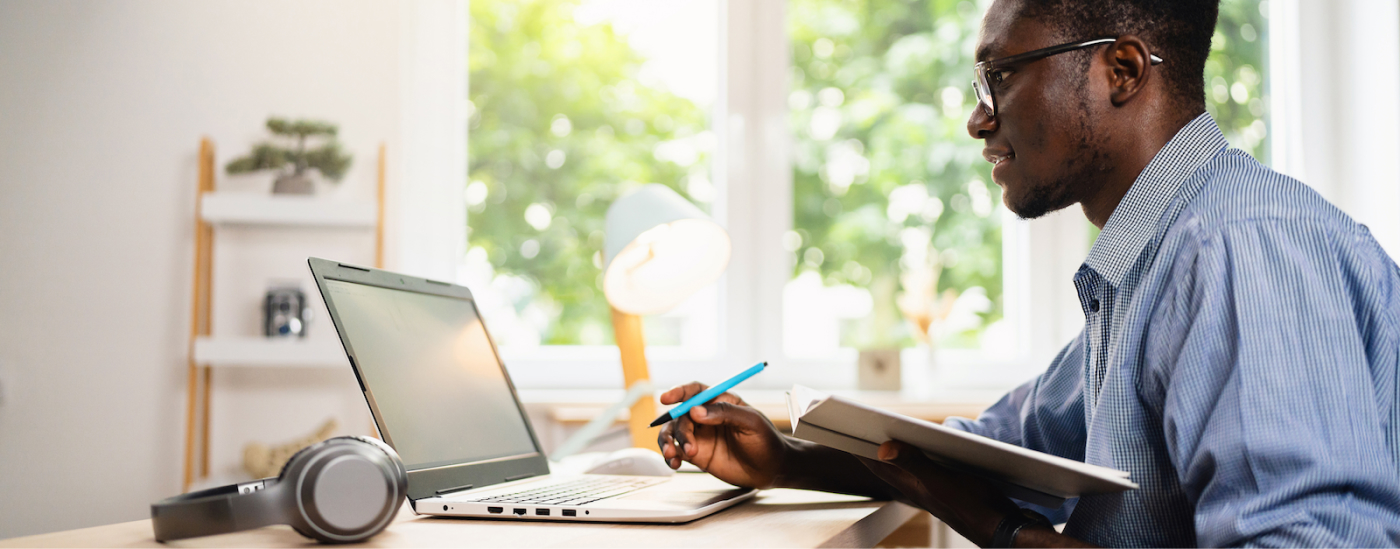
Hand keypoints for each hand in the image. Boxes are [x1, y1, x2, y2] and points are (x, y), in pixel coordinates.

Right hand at [655, 382, 788, 488]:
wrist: (771, 469)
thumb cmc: (765, 440)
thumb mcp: (750, 422)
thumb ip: (724, 413)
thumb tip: (695, 410)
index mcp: (719, 401)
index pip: (695, 391)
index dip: (679, 392)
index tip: (666, 398)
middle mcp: (706, 416)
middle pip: (681, 415)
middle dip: (680, 430)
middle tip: (689, 446)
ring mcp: (700, 435)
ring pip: (673, 432)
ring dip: (668, 441)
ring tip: (674, 454)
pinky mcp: (696, 454)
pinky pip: (676, 451)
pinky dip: (670, 456)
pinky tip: (674, 463)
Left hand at [858, 440, 1020, 546]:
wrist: (1003, 528)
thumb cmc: (974, 506)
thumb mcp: (942, 480)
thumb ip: (915, 463)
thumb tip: (883, 448)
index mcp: (911, 485)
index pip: (877, 465)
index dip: (860, 448)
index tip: (844, 431)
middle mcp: (917, 488)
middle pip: (888, 464)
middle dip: (873, 446)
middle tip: (860, 427)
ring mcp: (932, 490)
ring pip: (906, 467)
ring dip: (896, 450)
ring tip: (886, 433)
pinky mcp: (948, 489)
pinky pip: (925, 469)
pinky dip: (919, 456)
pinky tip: (925, 449)